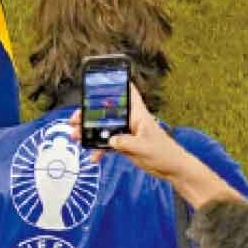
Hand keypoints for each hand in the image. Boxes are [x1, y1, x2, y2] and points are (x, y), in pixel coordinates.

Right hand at [72, 84, 241, 206]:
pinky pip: (107, 142)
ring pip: (103, 127)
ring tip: (76, 136)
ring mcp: (126, 131)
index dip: (115, 81)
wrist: (172, 170)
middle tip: (75, 119)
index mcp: (137, 113)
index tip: (99, 77)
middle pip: (106, 111)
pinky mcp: (125, 144)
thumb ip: (125, 142)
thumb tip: (109, 139)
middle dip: (89, 113)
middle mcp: (130, 119)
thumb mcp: (143, 147)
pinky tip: (94, 157)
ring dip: (89, 131)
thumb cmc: (164, 153)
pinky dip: (99, 149)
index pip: (127, 91)